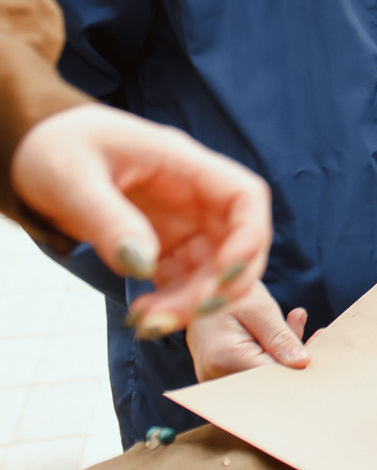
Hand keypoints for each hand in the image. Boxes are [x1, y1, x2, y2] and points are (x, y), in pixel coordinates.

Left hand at [12, 103, 271, 335]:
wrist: (34, 148)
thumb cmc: (55, 147)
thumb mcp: (73, 179)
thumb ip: (108, 219)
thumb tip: (141, 265)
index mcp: (181, 164)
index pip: (244, 196)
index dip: (249, 237)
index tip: (223, 274)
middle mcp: (192, 194)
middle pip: (237, 240)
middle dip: (221, 284)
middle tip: (180, 315)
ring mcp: (180, 220)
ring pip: (213, 267)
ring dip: (194, 301)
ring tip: (149, 323)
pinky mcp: (161, 243)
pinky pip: (183, 278)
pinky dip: (172, 303)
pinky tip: (142, 314)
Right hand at [186, 282, 308, 380]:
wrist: (198, 283)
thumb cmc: (228, 290)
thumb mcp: (259, 308)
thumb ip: (279, 337)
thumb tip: (301, 363)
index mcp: (223, 358)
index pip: (269, 375)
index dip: (298, 366)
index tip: (319, 346)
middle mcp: (214, 374)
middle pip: (267, 376)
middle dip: (295, 356)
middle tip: (318, 334)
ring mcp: (214, 375)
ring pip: (262, 370)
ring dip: (284, 348)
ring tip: (297, 319)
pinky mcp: (220, 370)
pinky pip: (253, 364)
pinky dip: (272, 348)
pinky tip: (288, 325)